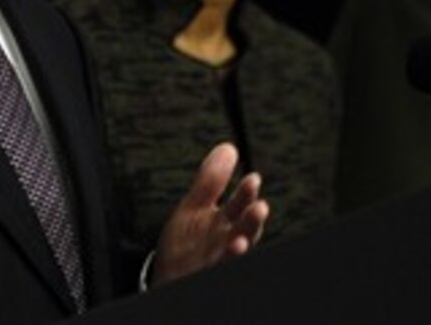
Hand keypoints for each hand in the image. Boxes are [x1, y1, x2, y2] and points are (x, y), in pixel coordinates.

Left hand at [150, 142, 268, 286]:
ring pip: (234, 254)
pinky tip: (228, 256)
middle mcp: (227, 242)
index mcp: (224, 222)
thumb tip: (227, 148)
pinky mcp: (211, 275)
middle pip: (245, 230)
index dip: (246, 193)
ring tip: (238, 244)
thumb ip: (210, 181)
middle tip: (259, 208)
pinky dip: (224, 264)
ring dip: (240, 248)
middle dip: (252, 221)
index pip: (240, 204)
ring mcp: (220, 261)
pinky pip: (219, 270)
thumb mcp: (193, 208)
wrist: (171, 281)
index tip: (252, 180)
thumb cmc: (186, 245)